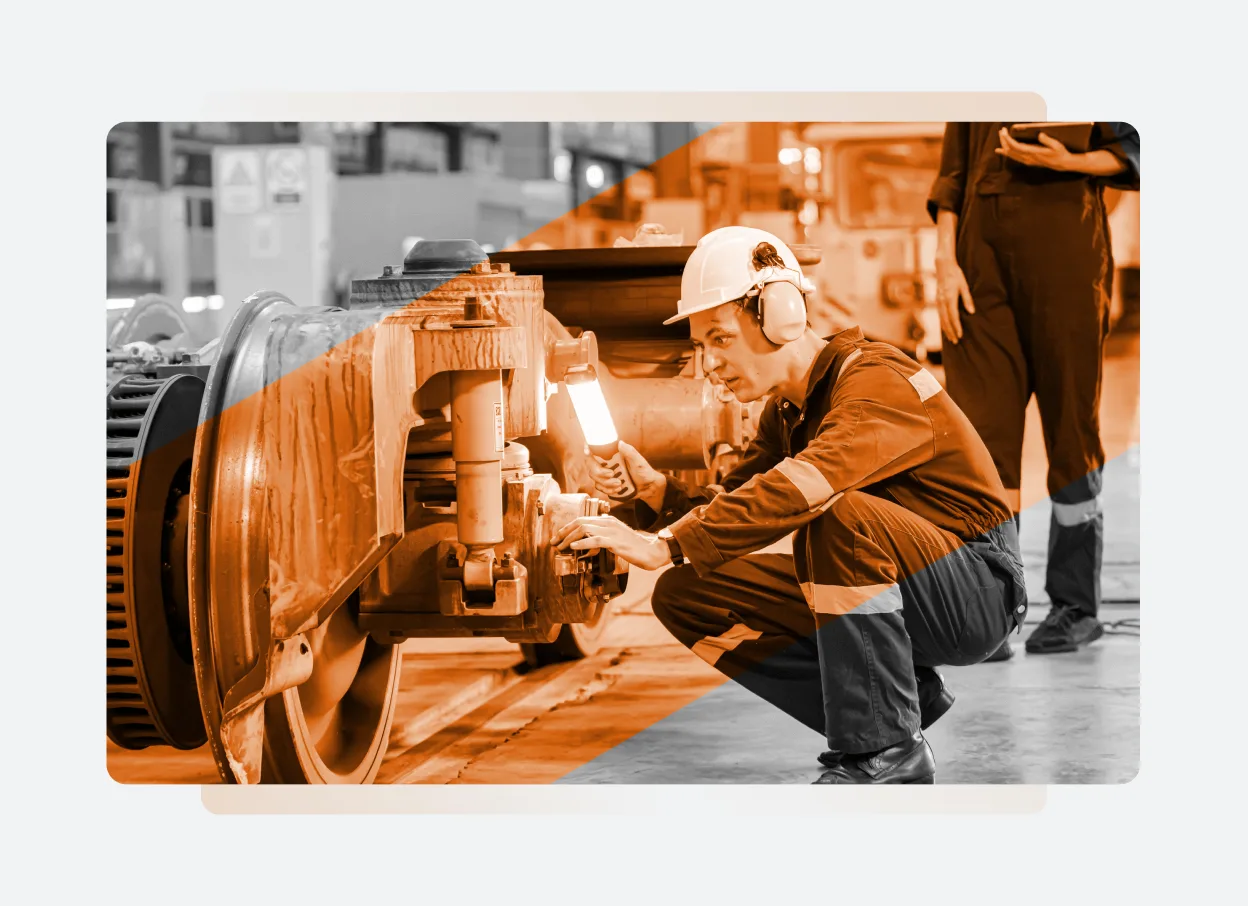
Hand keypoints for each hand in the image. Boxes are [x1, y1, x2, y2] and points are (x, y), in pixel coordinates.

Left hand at [551, 514, 671, 570]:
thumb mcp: (616, 538)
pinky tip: (574, 547)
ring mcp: (612, 531)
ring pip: (584, 529)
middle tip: (554, 542)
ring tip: (561, 547)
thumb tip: (587, 542)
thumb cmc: (634, 547)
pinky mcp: (615, 541)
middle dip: (564, 532)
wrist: (652, 551)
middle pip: (580, 522)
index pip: (582, 519)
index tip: (558, 537)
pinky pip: (595, 540)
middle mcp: (608, 522)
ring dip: (569, 538)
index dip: (567, 528)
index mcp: (607, 520)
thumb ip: (602, 537)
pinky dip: (582, 542)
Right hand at [586, 440, 665, 509]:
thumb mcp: (639, 461)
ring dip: (606, 483)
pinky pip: (600, 488)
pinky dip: (608, 490)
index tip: (587, 450)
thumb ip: (630, 452)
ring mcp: (606, 477)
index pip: (595, 453)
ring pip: (595, 480)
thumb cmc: (644, 472)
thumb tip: (620, 443)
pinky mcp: (607, 486)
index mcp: (612, 457)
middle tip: (612, 474)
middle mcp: (607, 466)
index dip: (588, 451)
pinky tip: (619, 489)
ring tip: (620, 484)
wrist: (648, 488)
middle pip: (592, 468)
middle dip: (600, 473)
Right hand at [934, 255, 974, 344]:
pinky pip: (940, 315)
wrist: (943, 267)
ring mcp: (938, 301)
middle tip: (956, 341)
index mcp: (950, 298)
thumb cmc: (956, 275)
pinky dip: (943, 323)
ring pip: (941, 319)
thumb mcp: (964, 286)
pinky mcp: (937, 300)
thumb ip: (967, 299)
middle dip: (951, 331)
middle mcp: (942, 301)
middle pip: (946, 320)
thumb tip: (972, 312)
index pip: (953, 316)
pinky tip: (945, 328)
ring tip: (951, 338)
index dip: (957, 326)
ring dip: (946, 329)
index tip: (960, 335)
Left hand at [995, 127, 1075, 170]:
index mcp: (1033, 153)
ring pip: (1011, 154)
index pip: (1016, 146)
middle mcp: (1028, 158)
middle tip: (1001, 130)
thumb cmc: (1060, 153)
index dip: (1008, 139)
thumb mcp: (1056, 145)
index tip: (1004, 132)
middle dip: (1004, 140)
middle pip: (1010, 150)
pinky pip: (1014, 157)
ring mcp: (1027, 160)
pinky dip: (1006, 153)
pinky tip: (1002, 150)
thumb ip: (1047, 140)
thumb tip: (1040, 134)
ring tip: (1001, 136)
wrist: (1061, 164)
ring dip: (1004, 145)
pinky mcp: (1028, 161)